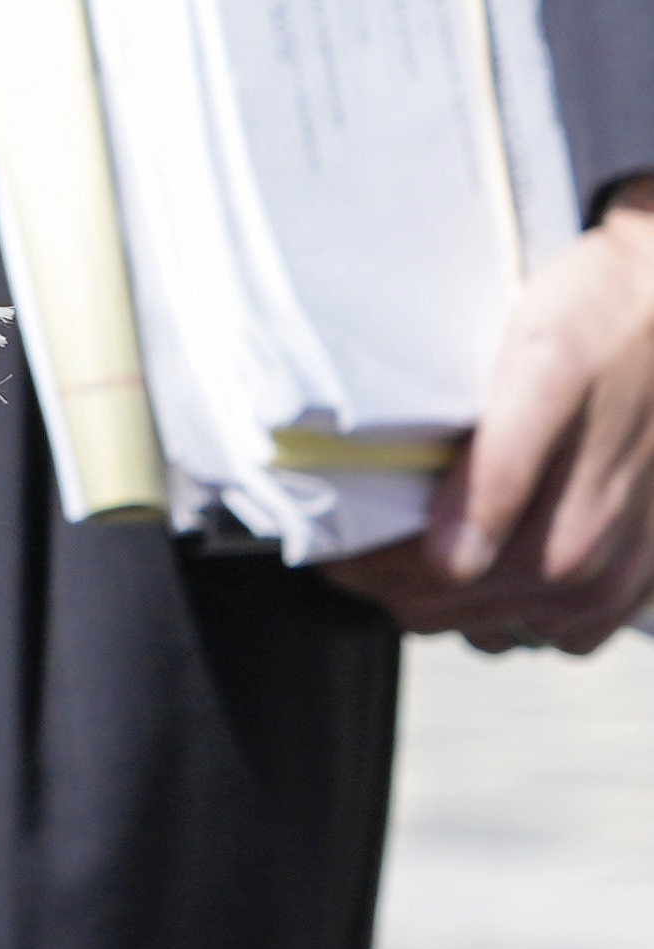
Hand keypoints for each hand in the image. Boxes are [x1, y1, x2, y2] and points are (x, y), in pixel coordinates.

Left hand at [336, 200, 653, 652]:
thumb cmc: (612, 324)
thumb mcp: (541, 372)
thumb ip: (498, 473)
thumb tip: (449, 560)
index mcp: (558, 547)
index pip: (418, 591)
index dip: (360, 562)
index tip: (326, 526)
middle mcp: (588, 583)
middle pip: (446, 613)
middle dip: (391, 574)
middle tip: (358, 517)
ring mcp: (614, 587)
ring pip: (493, 624)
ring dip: (447, 590)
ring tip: (415, 526)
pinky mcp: (636, 576)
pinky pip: (556, 625)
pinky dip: (511, 599)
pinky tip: (488, 547)